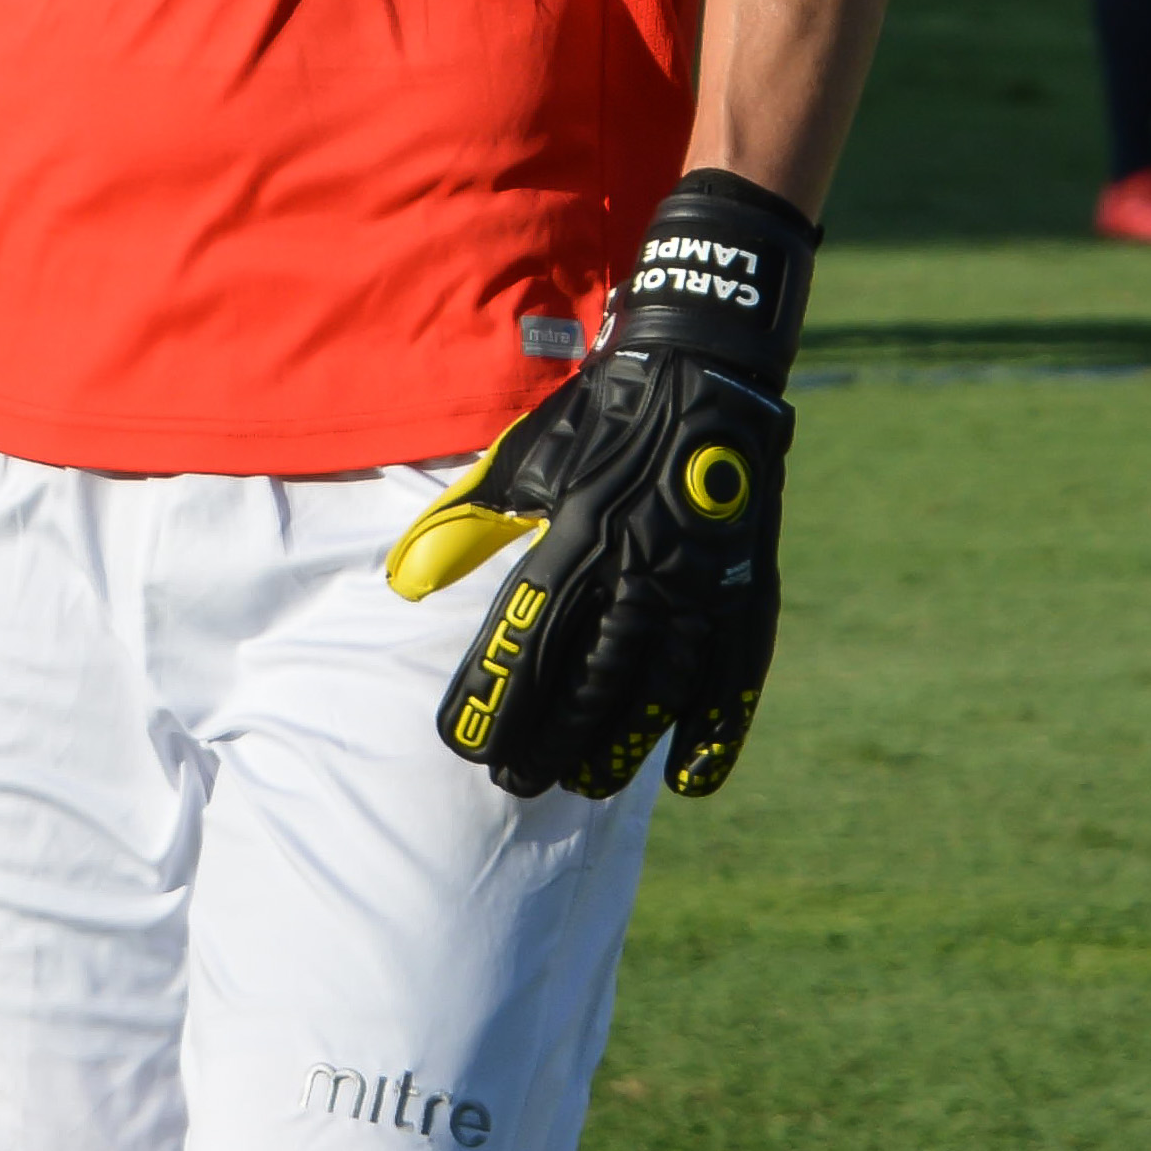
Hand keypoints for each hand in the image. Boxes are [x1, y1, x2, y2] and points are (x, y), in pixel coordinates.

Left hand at [387, 176, 810, 803]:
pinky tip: (686, 778)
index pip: (528, 637)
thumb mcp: (525, 458)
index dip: (496, 697)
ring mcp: (697, 581)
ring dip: (618, 744)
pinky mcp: (743, 587)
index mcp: (578, 533)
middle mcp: (638, 567)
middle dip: (550, 739)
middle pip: (589, 680)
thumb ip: (470, 521)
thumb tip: (407, 577)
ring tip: (583, 781)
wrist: (703, 369)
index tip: (466, 744)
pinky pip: (732, 677)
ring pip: (656, 688)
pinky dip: (712, 731)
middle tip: (520, 782)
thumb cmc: (600, 414)